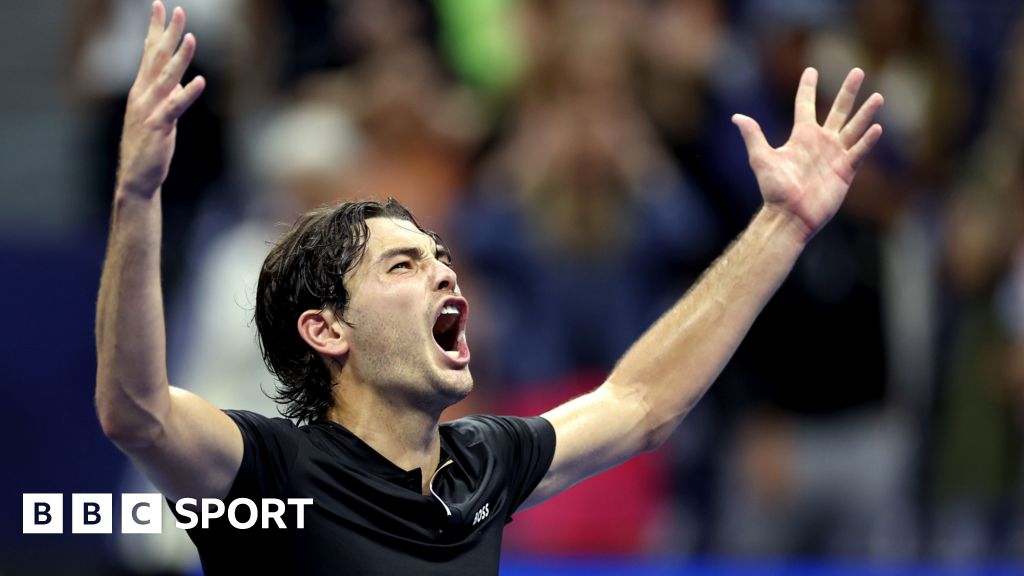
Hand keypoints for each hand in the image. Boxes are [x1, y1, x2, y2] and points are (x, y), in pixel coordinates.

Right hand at [116, 2, 204, 197]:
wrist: (137, 176)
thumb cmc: (149, 145)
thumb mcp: (158, 114)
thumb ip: (166, 94)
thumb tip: (176, 79)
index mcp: (141, 89)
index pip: (148, 52)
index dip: (155, 29)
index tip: (161, 6)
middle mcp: (142, 95)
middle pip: (156, 58)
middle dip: (168, 33)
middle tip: (178, 10)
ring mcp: (149, 109)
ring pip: (166, 78)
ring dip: (180, 57)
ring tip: (192, 38)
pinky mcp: (160, 126)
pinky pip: (175, 106)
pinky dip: (187, 93)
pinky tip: (200, 81)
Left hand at [732, 68, 882, 240]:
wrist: (790, 215)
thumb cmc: (774, 190)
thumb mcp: (761, 159)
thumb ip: (753, 136)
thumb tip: (737, 117)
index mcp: (801, 136)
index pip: (805, 105)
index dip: (807, 87)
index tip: (811, 69)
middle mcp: (821, 142)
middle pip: (838, 110)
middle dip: (848, 91)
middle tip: (858, 71)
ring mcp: (835, 155)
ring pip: (854, 128)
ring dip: (866, 112)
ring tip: (878, 96)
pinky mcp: (845, 170)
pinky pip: (859, 152)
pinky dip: (868, 141)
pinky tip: (877, 128)